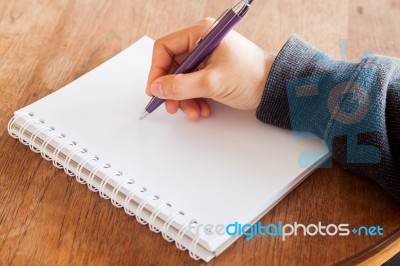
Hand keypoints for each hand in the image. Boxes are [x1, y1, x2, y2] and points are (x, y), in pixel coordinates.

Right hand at [146, 18, 274, 120]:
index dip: (157, 70)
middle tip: (172, 107)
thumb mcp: (211, 82)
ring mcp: (207, 57)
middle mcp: (202, 42)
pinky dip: (194, 99)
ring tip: (193, 112)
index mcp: (201, 34)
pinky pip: (194, 84)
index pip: (165, 48)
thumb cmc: (251, 77)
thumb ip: (180, 86)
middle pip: (173, 66)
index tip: (155, 90)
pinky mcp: (212, 70)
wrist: (274, 87)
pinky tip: (202, 109)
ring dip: (184, 98)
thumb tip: (156, 88)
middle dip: (172, 89)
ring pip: (182, 78)